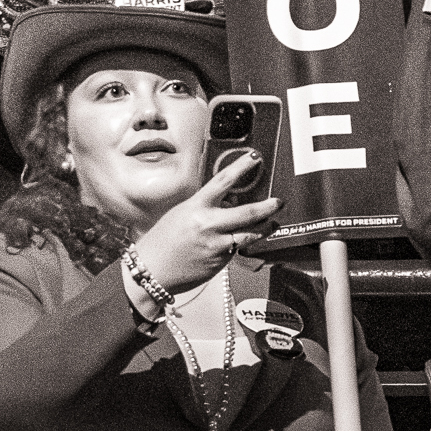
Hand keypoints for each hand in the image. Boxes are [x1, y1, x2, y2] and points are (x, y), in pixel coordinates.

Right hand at [129, 154, 282, 294]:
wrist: (151, 273)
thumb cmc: (162, 242)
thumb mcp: (182, 214)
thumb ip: (206, 206)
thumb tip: (230, 201)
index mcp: (196, 208)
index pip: (223, 181)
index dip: (241, 167)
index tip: (255, 158)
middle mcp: (209, 225)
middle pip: (247, 213)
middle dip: (268, 206)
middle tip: (279, 202)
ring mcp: (217, 246)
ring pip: (249, 234)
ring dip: (265, 229)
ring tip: (272, 224)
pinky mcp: (220, 263)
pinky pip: (237, 250)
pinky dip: (241, 244)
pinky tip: (239, 242)